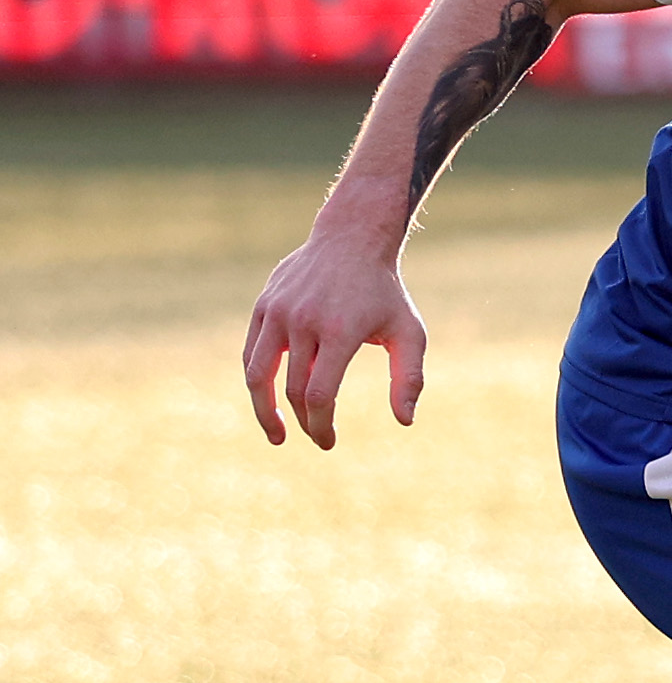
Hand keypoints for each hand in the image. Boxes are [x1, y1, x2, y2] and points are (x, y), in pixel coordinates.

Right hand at [242, 225, 426, 448]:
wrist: (351, 241)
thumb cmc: (385, 293)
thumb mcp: (409, 332)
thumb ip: (409, 377)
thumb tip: (405, 422)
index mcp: (339, 331)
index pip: (319, 393)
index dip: (320, 424)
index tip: (328, 441)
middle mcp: (303, 322)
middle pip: (293, 388)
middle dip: (302, 421)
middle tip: (317, 439)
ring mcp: (278, 312)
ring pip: (258, 374)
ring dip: (264, 410)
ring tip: (276, 435)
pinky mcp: (263, 307)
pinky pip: (251, 352)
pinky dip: (256, 380)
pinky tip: (268, 398)